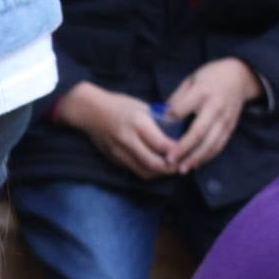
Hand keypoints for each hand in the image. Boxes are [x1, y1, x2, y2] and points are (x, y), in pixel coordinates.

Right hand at [55, 82, 175, 178]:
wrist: (90, 112)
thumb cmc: (120, 106)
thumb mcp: (143, 107)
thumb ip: (160, 122)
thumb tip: (180, 133)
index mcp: (137, 123)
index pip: (162, 144)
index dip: (178, 151)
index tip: (188, 150)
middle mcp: (128, 140)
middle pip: (154, 163)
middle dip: (172, 168)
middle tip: (184, 165)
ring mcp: (119, 152)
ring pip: (145, 172)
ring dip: (161, 173)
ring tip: (172, 168)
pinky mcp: (114, 159)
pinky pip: (135, 170)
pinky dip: (148, 171)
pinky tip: (156, 166)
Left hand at [164, 58, 261, 172]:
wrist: (239, 76)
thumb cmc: (208, 78)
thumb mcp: (190, 81)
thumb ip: (176, 99)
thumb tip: (160, 118)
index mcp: (202, 91)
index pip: (182, 108)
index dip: (169, 120)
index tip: (156, 131)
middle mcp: (215, 107)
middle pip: (199, 131)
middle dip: (183, 148)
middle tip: (168, 160)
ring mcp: (225, 119)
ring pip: (211, 143)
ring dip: (195, 158)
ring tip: (181, 169)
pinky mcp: (230, 127)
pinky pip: (219, 146)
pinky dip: (207, 157)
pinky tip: (194, 165)